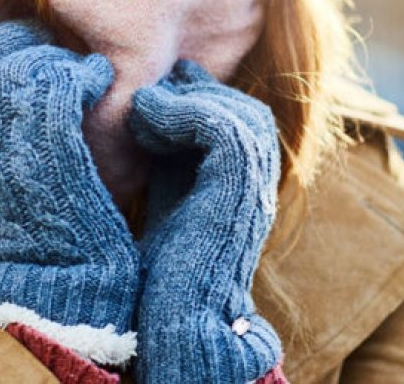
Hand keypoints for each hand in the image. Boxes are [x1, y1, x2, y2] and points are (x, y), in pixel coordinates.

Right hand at [0, 20, 139, 364]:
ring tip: (80, 71)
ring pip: (28, 61)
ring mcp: (7, 134)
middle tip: (52, 46)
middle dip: (23, 39)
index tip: (19, 42)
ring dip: (59, 57)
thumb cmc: (31, 217)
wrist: (54, 272)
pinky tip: (97, 79)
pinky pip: (64, 79)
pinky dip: (86, 72)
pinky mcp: (51, 140)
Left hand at [128, 59, 282, 381]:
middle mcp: (259, 181)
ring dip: (185, 100)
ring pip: (235, 112)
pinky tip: (146, 117)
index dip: (200, 97)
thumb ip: (171, 158)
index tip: (161, 87)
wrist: (179, 315)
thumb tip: (151, 113)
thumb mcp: (169, 195)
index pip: (238, 121)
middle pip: (243, 111)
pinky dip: (179, 112)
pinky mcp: (240, 185)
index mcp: (246, 183)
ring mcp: (256, 183)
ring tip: (143, 106)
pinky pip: (219, 126)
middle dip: (198, 93)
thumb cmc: (166, 266)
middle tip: (155, 88)